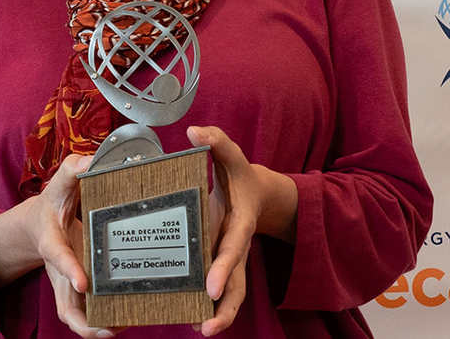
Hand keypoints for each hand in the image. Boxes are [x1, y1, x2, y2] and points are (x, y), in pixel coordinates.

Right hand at [0, 155, 118, 338]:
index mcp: (51, 242)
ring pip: (76, 316)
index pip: (58, 257)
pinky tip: (128, 317)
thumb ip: (71, 171)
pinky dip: (103, 320)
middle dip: (84, 323)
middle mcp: (58, 269)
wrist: (39, 223)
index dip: (69, 270)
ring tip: (125, 326)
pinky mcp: (78, 288)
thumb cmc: (53, 204)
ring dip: (97, 328)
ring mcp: (67, 283)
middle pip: (64, 307)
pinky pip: (88, 312)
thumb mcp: (60, 185)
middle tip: (109, 328)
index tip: (83, 283)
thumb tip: (88, 162)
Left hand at [184, 126, 259, 335]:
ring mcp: (231, 260)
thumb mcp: (232, 155)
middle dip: (225, 307)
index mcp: (241, 221)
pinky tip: (189, 318)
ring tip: (200, 330)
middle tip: (208, 326)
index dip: (223, 266)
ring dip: (220, 316)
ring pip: (232, 294)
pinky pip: (220, 292)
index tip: (212, 286)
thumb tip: (194, 131)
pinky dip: (210, 307)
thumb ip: (216, 141)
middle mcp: (237, 246)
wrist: (259, 195)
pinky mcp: (222, 266)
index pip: (233, 246)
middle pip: (238, 283)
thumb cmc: (240, 177)